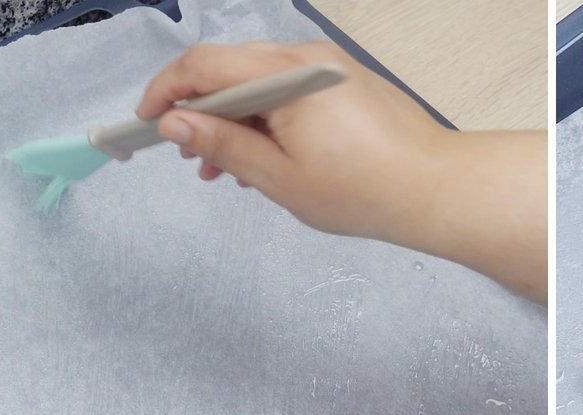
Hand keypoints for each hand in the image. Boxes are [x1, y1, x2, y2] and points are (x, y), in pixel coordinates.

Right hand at [138, 41, 546, 302]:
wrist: (437, 189)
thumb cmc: (361, 190)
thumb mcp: (279, 177)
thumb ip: (223, 145)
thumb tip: (175, 124)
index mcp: (285, 73)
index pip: (204, 65)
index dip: (165, 92)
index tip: (145, 125)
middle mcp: (305, 56)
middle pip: (230, 69)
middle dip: (200, 112)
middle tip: (186, 159)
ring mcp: (328, 67)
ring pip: (259, 82)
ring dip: (233, 120)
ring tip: (223, 172)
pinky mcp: (344, 83)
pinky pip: (289, 90)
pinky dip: (266, 119)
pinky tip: (262, 160)